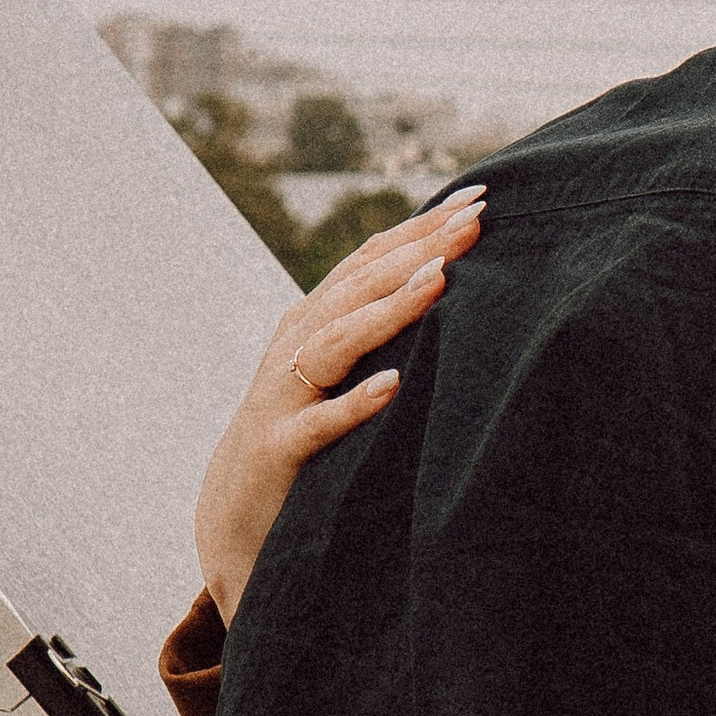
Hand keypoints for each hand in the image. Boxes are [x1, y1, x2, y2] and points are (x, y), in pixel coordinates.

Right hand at [195, 189, 484, 619]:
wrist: (234, 516)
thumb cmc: (304, 436)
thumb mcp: (338, 374)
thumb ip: (377, 330)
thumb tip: (450, 283)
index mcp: (314, 321)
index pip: (372, 260)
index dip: (422, 227)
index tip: (480, 199)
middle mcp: (296, 346)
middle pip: (359, 286)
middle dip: (418, 250)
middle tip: (475, 223)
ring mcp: (284, 396)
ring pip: (337, 342)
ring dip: (389, 310)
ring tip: (439, 280)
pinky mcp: (280, 449)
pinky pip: (319, 424)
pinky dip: (353, 403)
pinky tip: (393, 385)